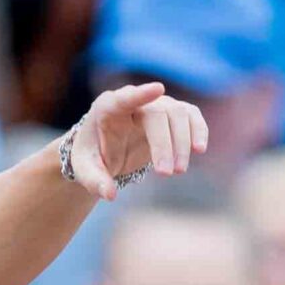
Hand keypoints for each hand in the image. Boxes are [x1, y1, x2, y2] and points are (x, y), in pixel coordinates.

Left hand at [65, 81, 206, 201]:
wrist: (104, 150)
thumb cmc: (92, 156)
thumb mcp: (84, 170)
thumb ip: (94, 181)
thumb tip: (110, 195)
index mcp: (108, 108)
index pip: (125, 98)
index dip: (141, 93)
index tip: (158, 88)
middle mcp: (135, 100)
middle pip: (158, 114)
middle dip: (164, 144)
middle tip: (166, 174)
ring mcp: (156, 104)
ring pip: (178, 113)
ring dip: (183, 142)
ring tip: (180, 171)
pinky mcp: (171, 114)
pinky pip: (190, 115)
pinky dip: (198, 130)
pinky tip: (199, 149)